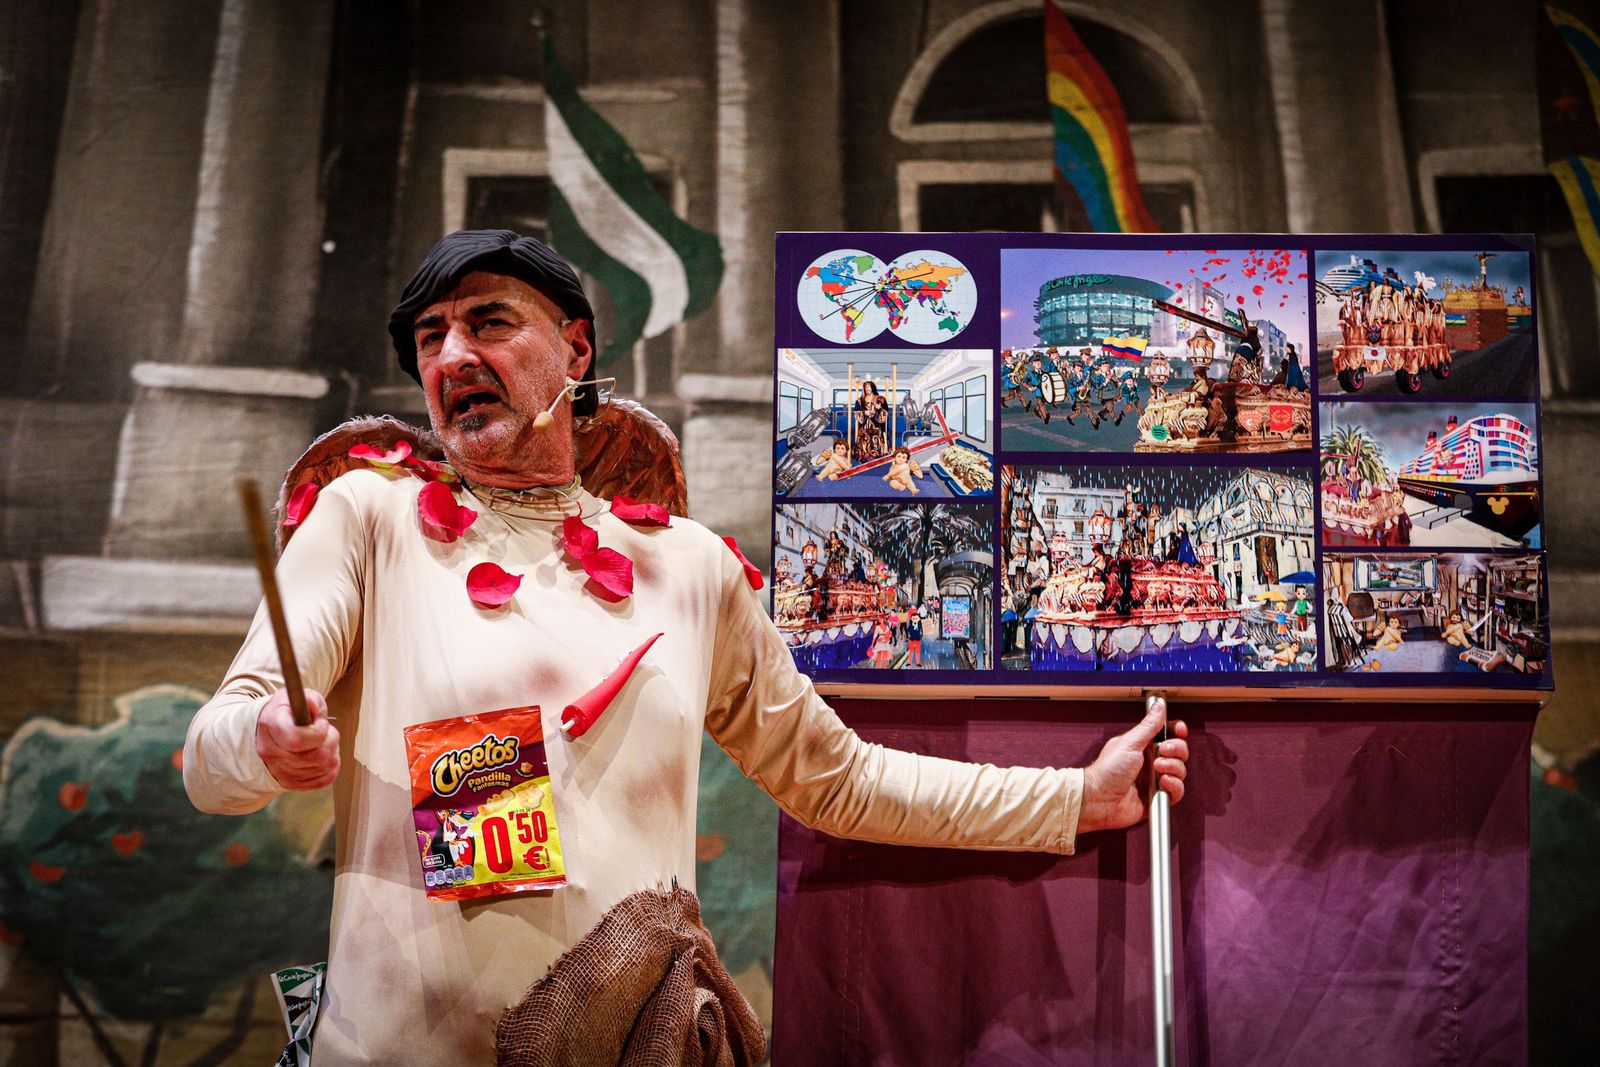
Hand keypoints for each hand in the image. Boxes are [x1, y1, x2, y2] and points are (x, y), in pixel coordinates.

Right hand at [256, 688, 339, 790]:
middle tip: (326, 732)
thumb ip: (310, 699)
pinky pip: (324, 780)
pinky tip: (322, 754)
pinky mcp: (289, 783)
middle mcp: (271, 752)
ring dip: (332, 753)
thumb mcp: (297, 697)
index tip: (320, 722)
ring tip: (323, 742)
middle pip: (317, 756)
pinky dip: (330, 767)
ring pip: (324, 768)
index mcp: (271, 726)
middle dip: (331, 741)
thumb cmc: (288, 711)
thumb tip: (313, 706)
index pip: (297, 740)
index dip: (318, 732)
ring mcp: (279, 771)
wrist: (270, 729)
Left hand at [1078, 697, 1187, 833]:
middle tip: (1163, 750)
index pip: (1168, 734)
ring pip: (1180, 770)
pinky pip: (1177, 790)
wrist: (1099, 798)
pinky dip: (1174, 785)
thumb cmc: (1107, 770)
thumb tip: (1158, 706)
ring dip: (1173, 767)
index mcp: (1144, 746)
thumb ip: (1148, 726)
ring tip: (1158, 768)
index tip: (1180, 729)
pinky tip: (1163, 782)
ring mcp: (1157, 779)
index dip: (1177, 731)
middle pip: (1179, 751)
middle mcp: (1152, 762)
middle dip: (1176, 749)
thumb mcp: (1129, 743)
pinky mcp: (1159, 797)